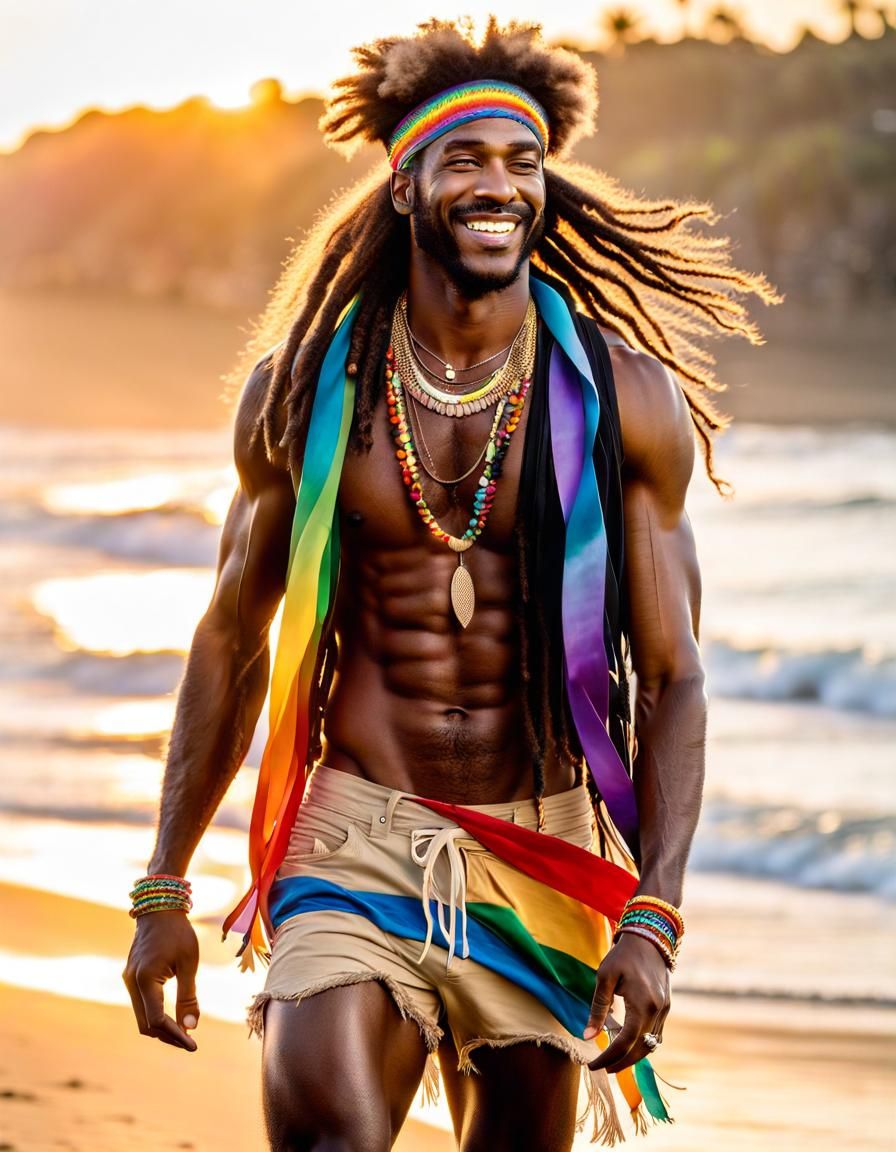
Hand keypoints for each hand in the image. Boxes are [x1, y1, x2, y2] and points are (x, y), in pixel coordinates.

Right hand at [122, 910, 199, 1050]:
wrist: (159, 908)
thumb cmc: (178, 933)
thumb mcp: (188, 963)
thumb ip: (188, 996)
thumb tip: (191, 1027)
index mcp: (145, 979)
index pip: (157, 1020)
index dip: (175, 1036)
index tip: (193, 1045)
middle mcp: (132, 983)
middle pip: (146, 1025)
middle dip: (168, 1036)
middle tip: (190, 1042)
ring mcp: (129, 980)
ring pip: (142, 1017)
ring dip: (161, 1028)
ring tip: (185, 1033)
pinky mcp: (132, 977)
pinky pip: (142, 1005)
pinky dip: (156, 1015)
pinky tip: (173, 1017)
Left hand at [584, 933, 669, 1072]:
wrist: (649, 937)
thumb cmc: (623, 955)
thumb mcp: (604, 977)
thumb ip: (598, 1008)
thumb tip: (588, 1036)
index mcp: (642, 1005)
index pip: (625, 1042)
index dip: (608, 1057)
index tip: (593, 1065)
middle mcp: (658, 1011)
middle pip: (640, 1049)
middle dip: (621, 1062)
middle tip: (602, 1067)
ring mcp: (665, 1010)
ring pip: (651, 1045)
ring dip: (633, 1056)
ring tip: (614, 1059)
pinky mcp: (667, 1006)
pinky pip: (656, 1034)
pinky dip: (643, 1044)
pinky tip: (629, 1044)